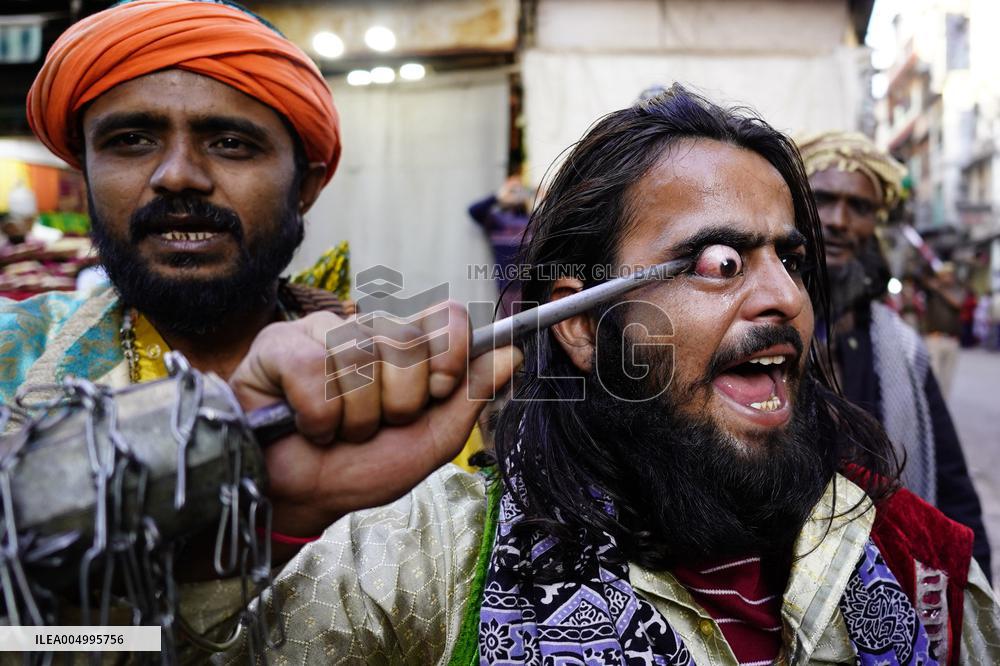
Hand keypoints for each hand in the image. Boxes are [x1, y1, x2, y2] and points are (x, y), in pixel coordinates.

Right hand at [229, 303, 520, 551]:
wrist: (301, 502)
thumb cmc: (362, 469)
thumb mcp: (429, 440)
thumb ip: (470, 395)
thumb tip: (513, 352)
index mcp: (407, 347)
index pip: (448, 316)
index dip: (450, 357)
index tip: (435, 395)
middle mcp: (367, 330)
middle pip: (407, 340)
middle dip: (398, 403)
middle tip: (376, 427)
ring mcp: (321, 332)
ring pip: (359, 357)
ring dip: (355, 417)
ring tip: (339, 431)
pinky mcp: (277, 345)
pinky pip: (312, 367)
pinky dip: (317, 416)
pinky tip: (308, 426)